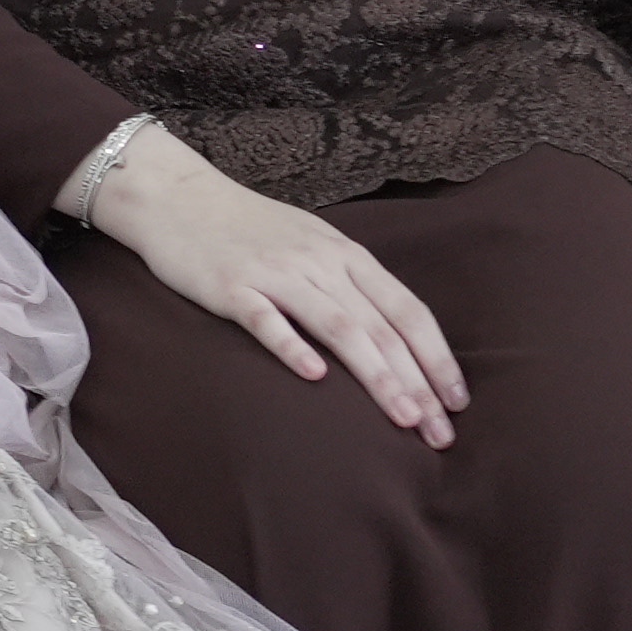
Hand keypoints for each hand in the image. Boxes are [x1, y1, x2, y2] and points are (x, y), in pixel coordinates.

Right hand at [88, 132, 464, 446]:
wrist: (174, 195)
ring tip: (403, 419)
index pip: (407, 310)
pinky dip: (292, 346)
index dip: (437, 357)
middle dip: (417, 384)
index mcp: (345, 254)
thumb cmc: (247, 226)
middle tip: (440, 435)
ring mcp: (274, 273)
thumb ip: (350, 282)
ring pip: (339, 327)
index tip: (457, 403)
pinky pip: (266, 318)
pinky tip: (314, 377)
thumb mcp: (311, 241)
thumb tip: (395, 337)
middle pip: (381, 327)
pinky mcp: (229, 286)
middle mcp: (318, 262)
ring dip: (376, 375)